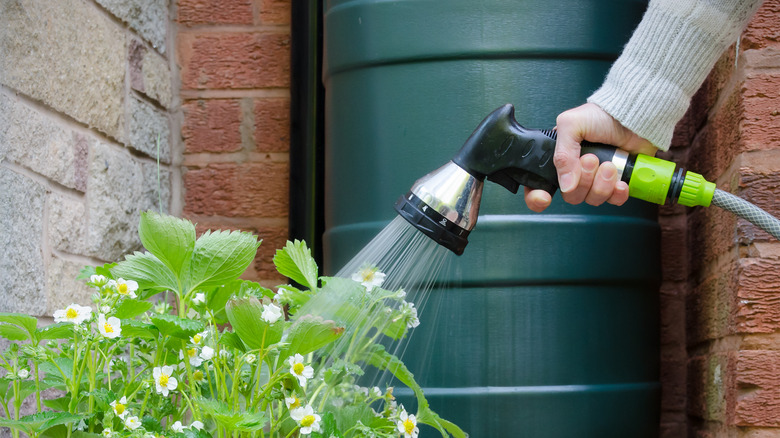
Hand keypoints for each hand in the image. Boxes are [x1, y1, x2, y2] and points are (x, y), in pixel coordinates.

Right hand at [523, 103, 658, 211]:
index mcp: (559, 158)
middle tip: (592, 160)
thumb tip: (566, 184)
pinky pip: (612, 201)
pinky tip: (620, 181)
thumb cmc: (602, 115)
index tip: (545, 198)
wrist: (633, 117)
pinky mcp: (615, 184)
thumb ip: (562, 154)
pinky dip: (617, 194)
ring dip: (602, 184)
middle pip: (570, 195)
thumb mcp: (571, 125)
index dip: (537, 196)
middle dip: (583, 180)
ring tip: (609, 164)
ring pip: (591, 199)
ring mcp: (596, 180)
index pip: (538, 185)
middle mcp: (575, 172)